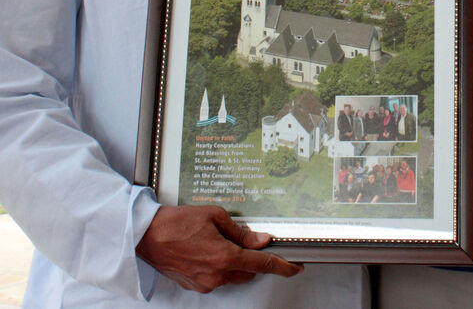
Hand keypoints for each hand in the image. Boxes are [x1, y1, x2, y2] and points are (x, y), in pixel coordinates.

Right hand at [136, 205, 302, 293]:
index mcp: (225, 257)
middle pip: (248, 271)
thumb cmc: (176, 222)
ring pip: (232, 275)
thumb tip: (260, 240)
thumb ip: (240, 232)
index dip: (282, 267)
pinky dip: (218, 265)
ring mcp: (205, 283)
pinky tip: (206, 248)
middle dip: (252, 257)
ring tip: (216, 239)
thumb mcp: (214, 216)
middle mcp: (217, 275)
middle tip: (245, 239)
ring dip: (233, 260)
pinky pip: (216, 278)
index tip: (295, 267)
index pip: (262, 265)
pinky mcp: (194, 285)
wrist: (147, 235)